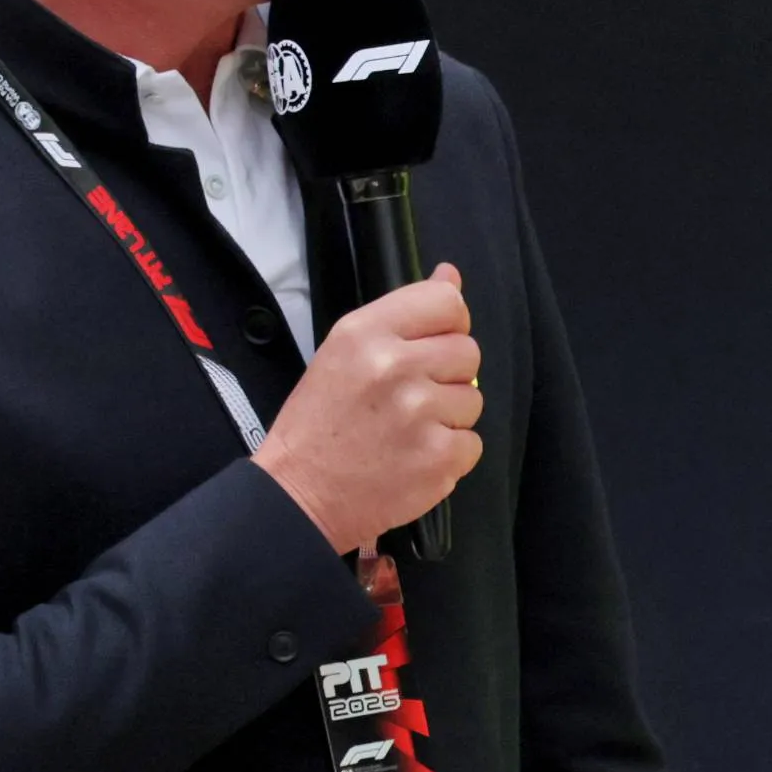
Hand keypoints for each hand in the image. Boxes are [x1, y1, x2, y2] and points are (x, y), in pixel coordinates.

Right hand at [250, 265, 481, 552]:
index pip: (446, 302)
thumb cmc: (318, 424)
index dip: (450, 323)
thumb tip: (451, 276)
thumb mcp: (345, 352)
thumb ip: (403, 313)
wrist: (298, 495)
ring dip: (448, 415)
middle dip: (448, 373)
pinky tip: (413, 456)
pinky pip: (472, 443)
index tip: (434, 342)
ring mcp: (420, 414)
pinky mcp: (439, 458)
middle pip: (468, 351)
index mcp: (366, 334)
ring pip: (474, 399)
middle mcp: (395, 368)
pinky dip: (450, 453)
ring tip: (405, 429)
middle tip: (410, 396)